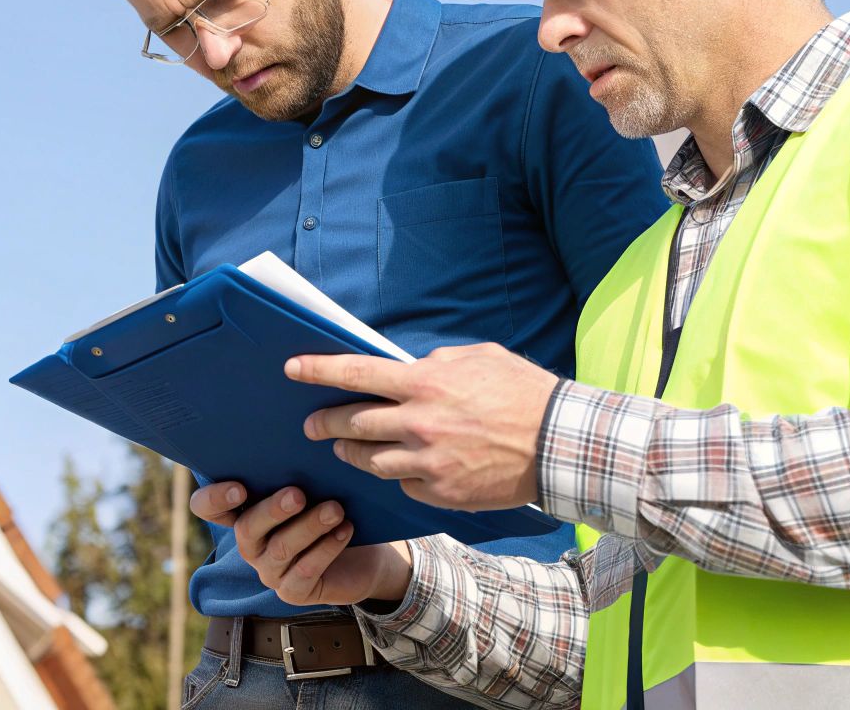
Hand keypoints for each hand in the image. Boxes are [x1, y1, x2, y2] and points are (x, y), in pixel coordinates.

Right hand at [189, 481, 410, 605]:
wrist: (366, 553)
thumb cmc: (331, 508)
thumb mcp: (312, 485)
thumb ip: (293, 470)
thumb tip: (300, 433)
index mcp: (243, 513)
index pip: (207, 508)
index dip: (214, 499)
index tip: (240, 487)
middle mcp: (250, 544)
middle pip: (246, 529)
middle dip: (272, 510)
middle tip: (298, 494)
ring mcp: (270, 571)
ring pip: (281, 549)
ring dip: (309, 526)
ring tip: (335, 509)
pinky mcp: (293, 592)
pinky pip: (304, 571)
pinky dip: (326, 548)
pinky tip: (345, 529)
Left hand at [289, 342, 559, 510]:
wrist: (558, 443)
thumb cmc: (522, 392)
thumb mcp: (478, 358)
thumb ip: (436, 363)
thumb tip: (411, 368)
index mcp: (424, 383)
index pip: (356, 373)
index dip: (318, 370)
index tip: (291, 369)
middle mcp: (418, 423)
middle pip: (351, 423)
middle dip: (324, 423)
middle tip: (311, 425)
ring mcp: (427, 462)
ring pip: (369, 460)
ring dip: (352, 453)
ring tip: (346, 448)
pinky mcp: (439, 492)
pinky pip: (402, 483)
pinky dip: (397, 474)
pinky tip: (399, 468)